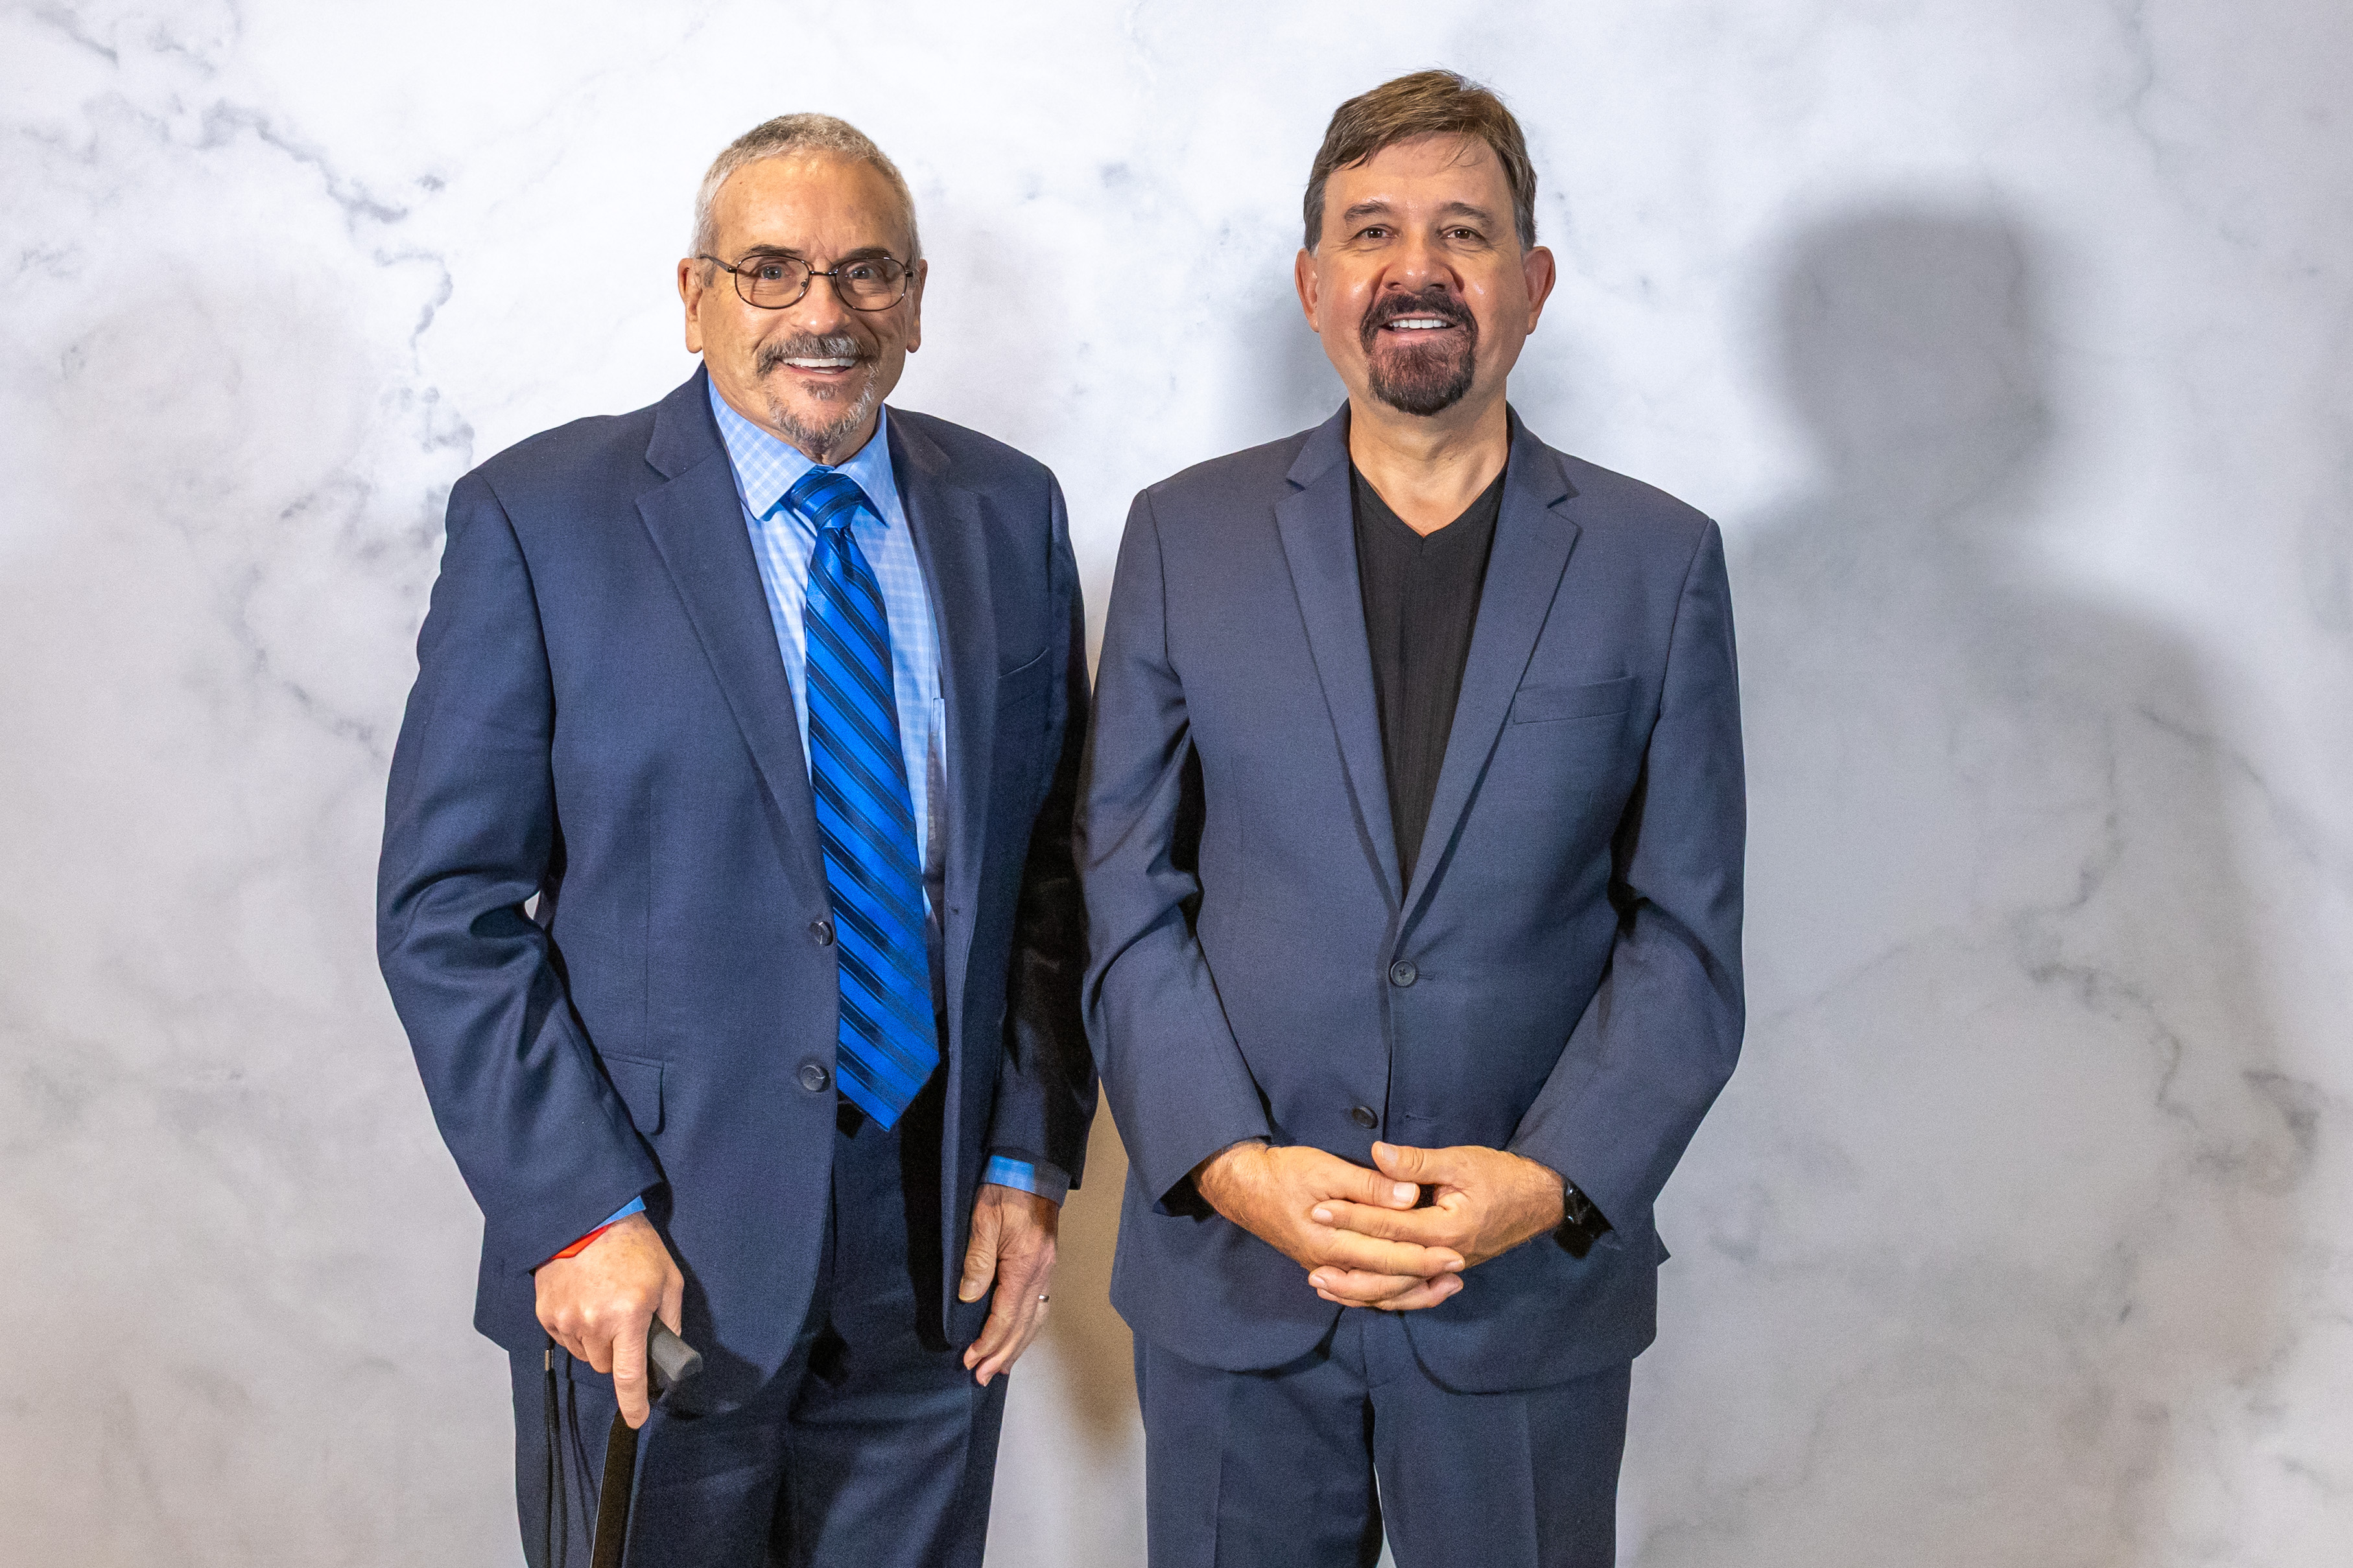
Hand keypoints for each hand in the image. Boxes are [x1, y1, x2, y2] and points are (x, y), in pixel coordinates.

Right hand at [534, 1212, 684, 1429]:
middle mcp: (594, 1323)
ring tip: (602, 1304)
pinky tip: (583, 1300)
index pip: (629, 1376)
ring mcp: (566, 1319)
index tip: (637, 1420)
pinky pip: (565, 1338)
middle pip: (606, 1366)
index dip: (634, 1404)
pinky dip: (576, 1329)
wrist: (589, 1218)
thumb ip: (670, 1321)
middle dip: (617, 1352)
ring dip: (596, 1341)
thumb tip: (667, 1354)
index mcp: (629, 1316)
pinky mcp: (545, 1312)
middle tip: (624, 1322)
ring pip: (585, 1354)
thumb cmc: (635, 1247)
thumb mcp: (669, 1281)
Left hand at [959, 1183, 1059, 1385]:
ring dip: (1017, 1346)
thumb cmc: (1004, 1190)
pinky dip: (1028, 1328)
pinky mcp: (1046, 1265)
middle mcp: (1042, 1273)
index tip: (970, 1359)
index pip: (1006, 1315)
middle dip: (1003, 1354)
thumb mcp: (983, 1220)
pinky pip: (1039, 1306)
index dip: (988, 1341)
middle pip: (1024, 1325)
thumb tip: (969, 1298)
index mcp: (1026, 1265)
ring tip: (1001, 1368)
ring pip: (1035, 1319)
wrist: (1030, 1167)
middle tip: (983, 1377)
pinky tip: (1019, 1337)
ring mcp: (1047, 1270)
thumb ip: (977, 1261)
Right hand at [1192, 1141, 1463, 1309]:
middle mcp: (1330, 1264)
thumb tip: (1409, 1196)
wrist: (1244, 1187)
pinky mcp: (1323, 1265)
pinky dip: (1385, 1294)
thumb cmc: (1285, 1172)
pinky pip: (1359, 1291)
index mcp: (1333, 1241)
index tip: (1456, 1254)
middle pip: (1386, 1282)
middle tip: (1458, 1271)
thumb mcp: (1326, 1169)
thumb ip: (1369, 1186)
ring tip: (1442, 1287)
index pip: (1388, 1257)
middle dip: (1425, 1279)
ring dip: (1410, 1292)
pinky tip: (1405, 1289)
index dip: (1424, 1257)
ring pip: (1373, 1294)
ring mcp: (1325, 1268)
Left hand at [1311, 1142, 1566, 1274]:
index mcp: (1446, 1229)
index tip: (1319, 1210)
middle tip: (1310, 1265)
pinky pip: (1412, 1289)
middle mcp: (1445, 1256)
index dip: (1352, 1217)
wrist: (1541, 1199)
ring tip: (1325, 1287)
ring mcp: (1448, 1267)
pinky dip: (1385, 1294)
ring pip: (1399, 1288)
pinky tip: (1360, 1293)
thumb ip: (1417, 1163)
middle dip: (1348, 1266)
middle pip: (1389, 1269)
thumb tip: (1377, 1153)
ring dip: (1361, 1290)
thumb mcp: (1461, 1161)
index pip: (1389, 1226)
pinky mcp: (1448, 1268)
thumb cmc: (1502, 1176)